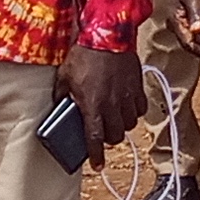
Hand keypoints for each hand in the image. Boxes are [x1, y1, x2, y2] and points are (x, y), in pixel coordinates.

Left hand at [61, 41, 142, 155]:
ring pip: (129, 125)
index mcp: (92, 105)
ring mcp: (127, 97)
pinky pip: (140, 109)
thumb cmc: (84, 54)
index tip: (97, 165)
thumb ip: (61, 95)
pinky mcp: (137, 87)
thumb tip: (59, 106)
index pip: (94, 138)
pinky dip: (135, 112)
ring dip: (121, 126)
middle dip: (109, 139)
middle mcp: (111, 105)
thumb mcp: (64, 76)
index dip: (96, 155)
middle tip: (103, 133)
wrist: (106, 34)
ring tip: (114, 119)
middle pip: (115, 136)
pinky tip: (127, 107)